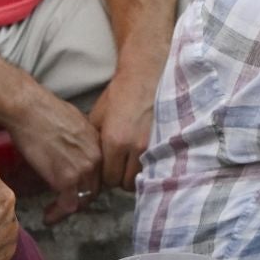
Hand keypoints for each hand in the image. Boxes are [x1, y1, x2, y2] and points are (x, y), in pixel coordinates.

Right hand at [3, 92, 101, 225]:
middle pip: (94, 188)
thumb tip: (72, 150)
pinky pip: (68, 205)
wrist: (29, 110)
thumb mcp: (74, 123)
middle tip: (63, 203)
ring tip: (53, 213)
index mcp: (99, 144)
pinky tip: (48, 217)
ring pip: (82, 199)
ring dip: (68, 208)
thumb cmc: (43, 111)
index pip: (101, 172)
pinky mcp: (67, 180)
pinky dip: (57, 214)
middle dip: (79, 198)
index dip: (88, 183)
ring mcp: (84, 170)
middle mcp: (97, 158)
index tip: (76, 190)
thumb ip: (80, 141)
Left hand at [88, 64, 159, 194]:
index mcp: (114, 142)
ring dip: (136, 174)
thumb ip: (96, 144)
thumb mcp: (97, 118)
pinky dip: (150, 167)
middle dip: (121, 177)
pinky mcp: (166, 142)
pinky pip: (157, 167)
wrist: (145, 76)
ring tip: (133, 162)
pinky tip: (145, 158)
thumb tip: (93, 163)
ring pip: (143, 178)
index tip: (108, 169)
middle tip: (120, 166)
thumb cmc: (118, 95)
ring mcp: (153, 146)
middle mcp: (134, 148)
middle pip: (126, 183)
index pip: (109, 179)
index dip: (107, 176)